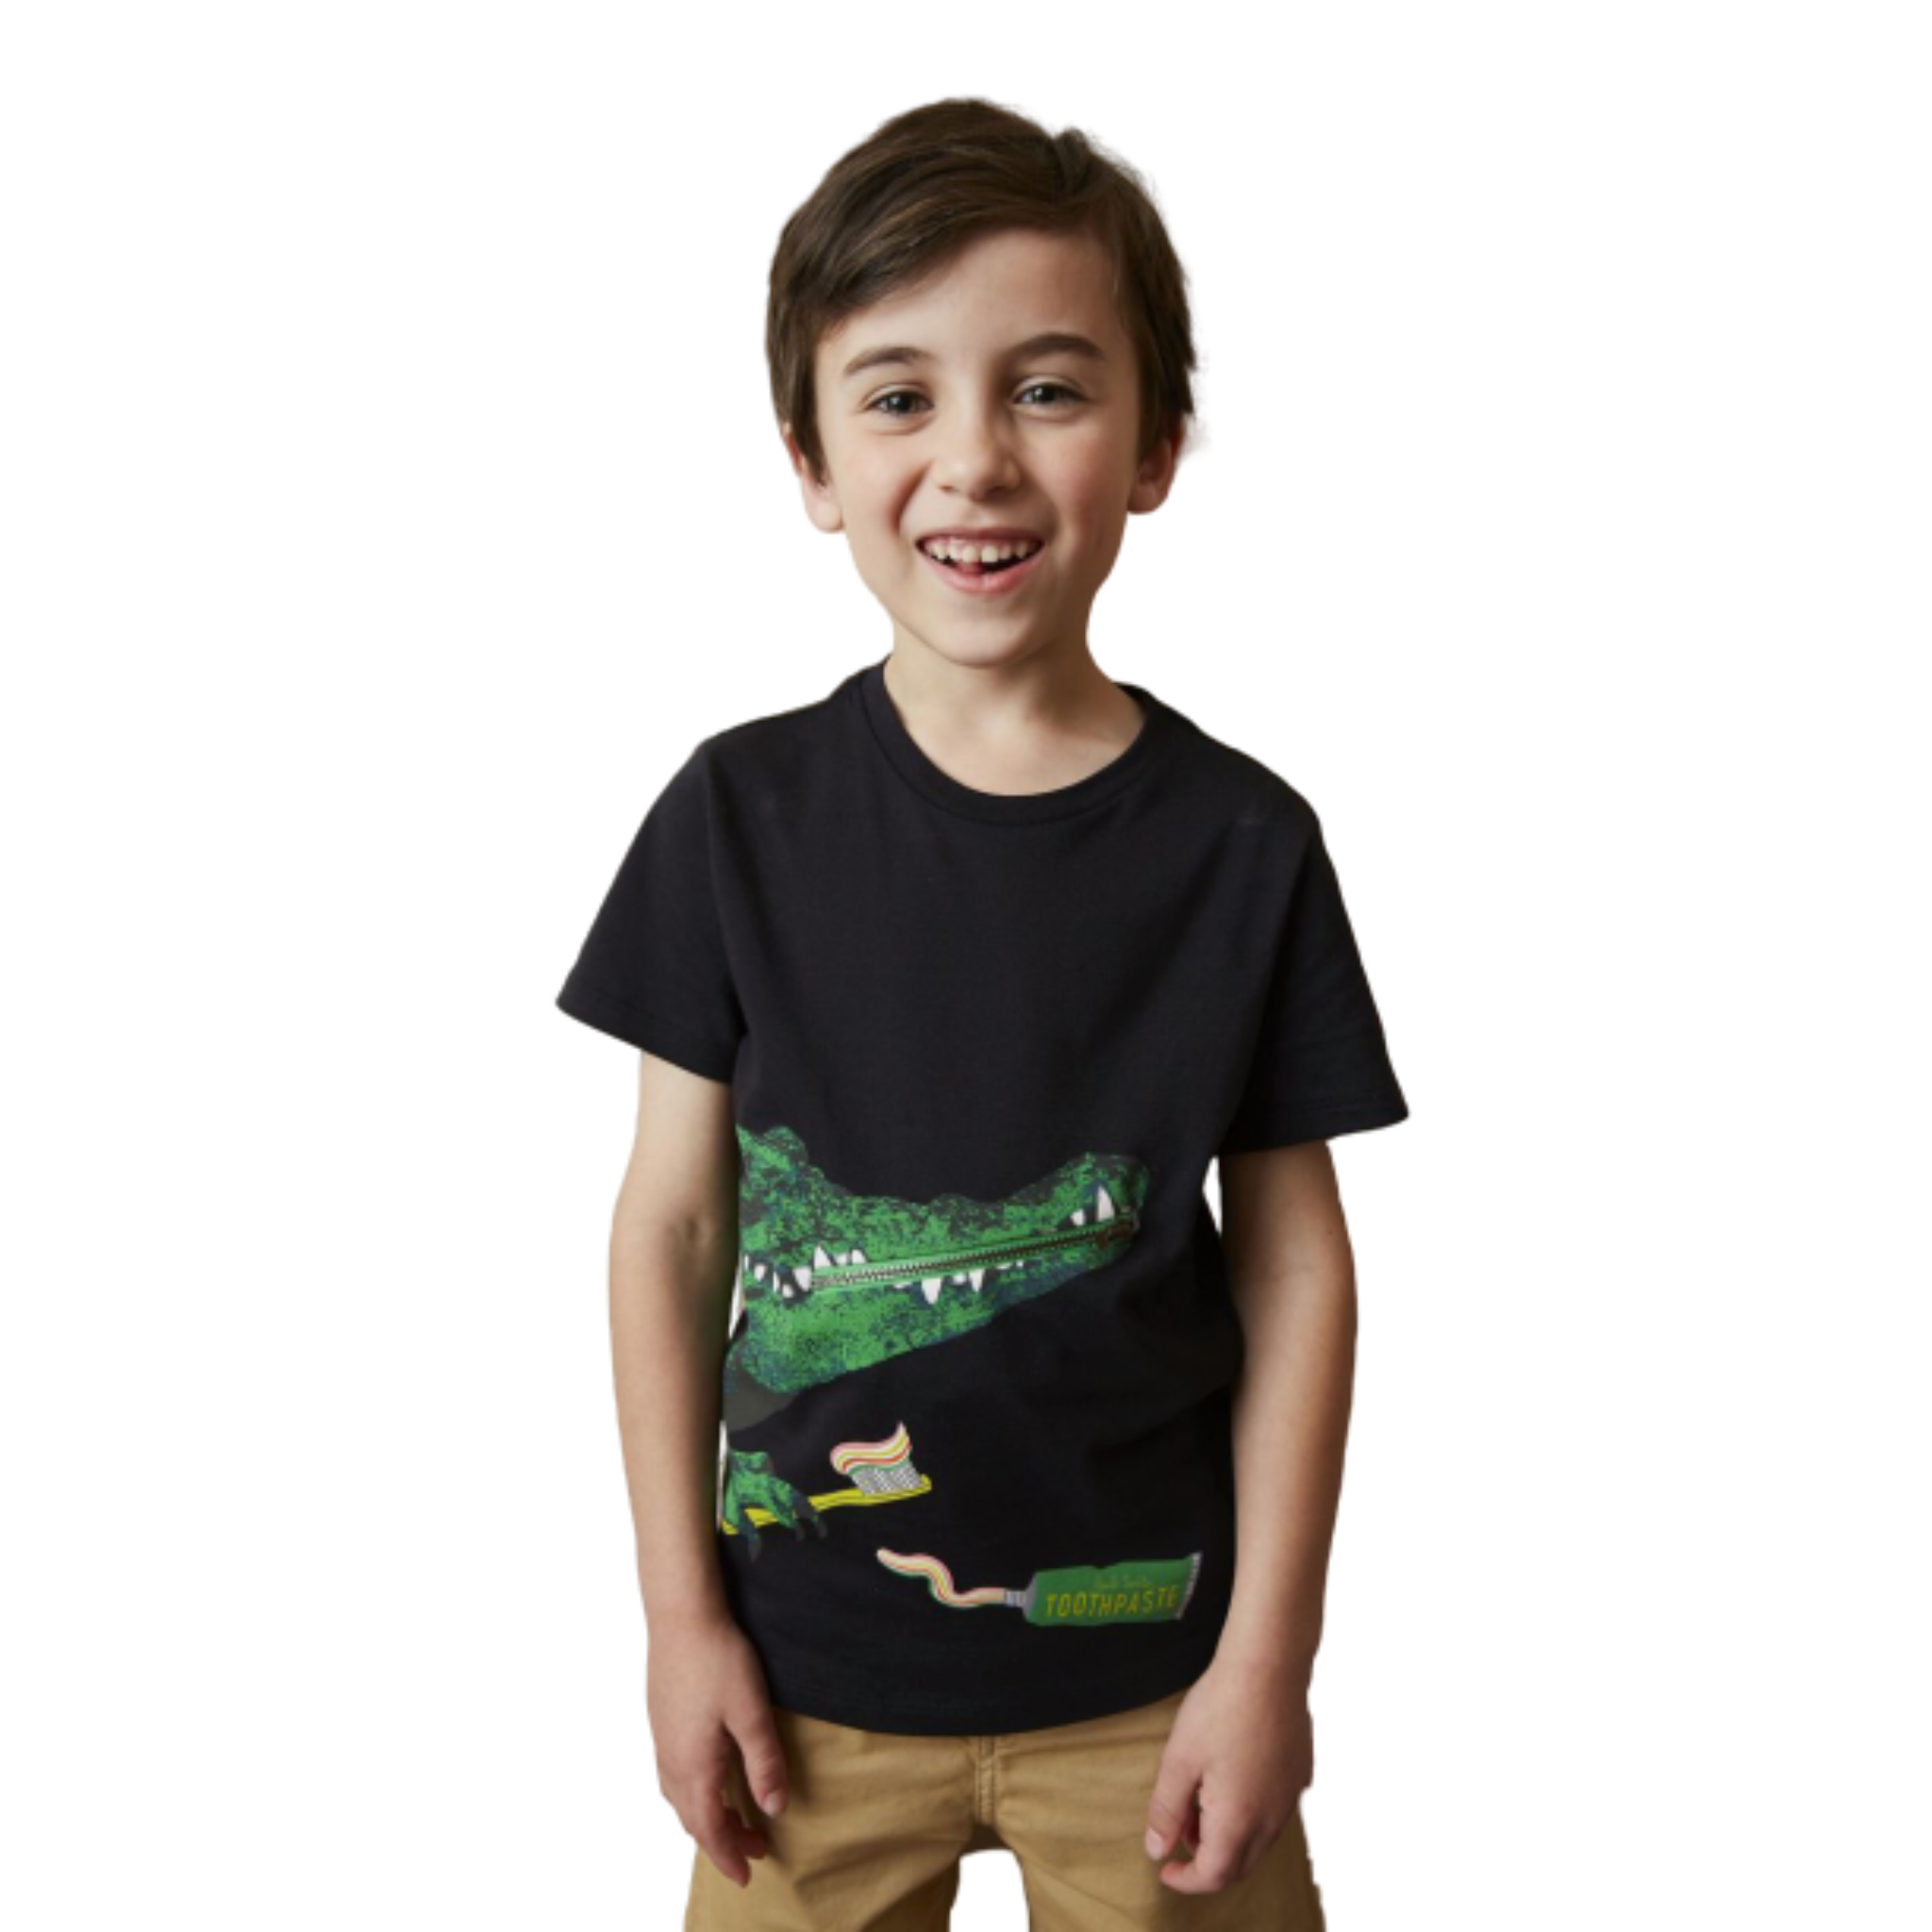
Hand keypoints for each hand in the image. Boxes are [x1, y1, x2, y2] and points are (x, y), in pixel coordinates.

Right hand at [643, 1612, 791, 1889]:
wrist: (678, 1616)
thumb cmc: (719, 1660)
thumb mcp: (752, 1712)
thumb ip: (764, 1763)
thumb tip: (775, 1810)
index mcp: (694, 1766)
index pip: (709, 1829)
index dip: (728, 1855)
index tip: (748, 1875)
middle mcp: (669, 1762)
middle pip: (690, 1820)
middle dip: (720, 1841)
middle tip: (754, 1849)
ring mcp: (657, 1742)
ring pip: (677, 1800)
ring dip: (704, 1818)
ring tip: (734, 1819)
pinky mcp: (656, 1723)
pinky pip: (669, 1778)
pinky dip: (690, 1795)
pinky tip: (705, 1780)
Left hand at [1143, 1653, 1316, 1895]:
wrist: (1270, 1665)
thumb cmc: (1219, 1708)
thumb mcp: (1179, 1759)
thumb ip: (1166, 1811)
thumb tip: (1158, 1850)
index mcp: (1240, 1822)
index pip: (1213, 1876)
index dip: (1186, 1880)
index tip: (1165, 1868)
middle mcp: (1273, 1819)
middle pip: (1240, 1864)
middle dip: (1207, 1861)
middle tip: (1180, 1832)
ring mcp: (1292, 1798)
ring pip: (1260, 1839)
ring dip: (1229, 1836)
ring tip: (1201, 1799)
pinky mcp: (1302, 1775)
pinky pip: (1277, 1811)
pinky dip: (1251, 1812)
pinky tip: (1233, 1776)